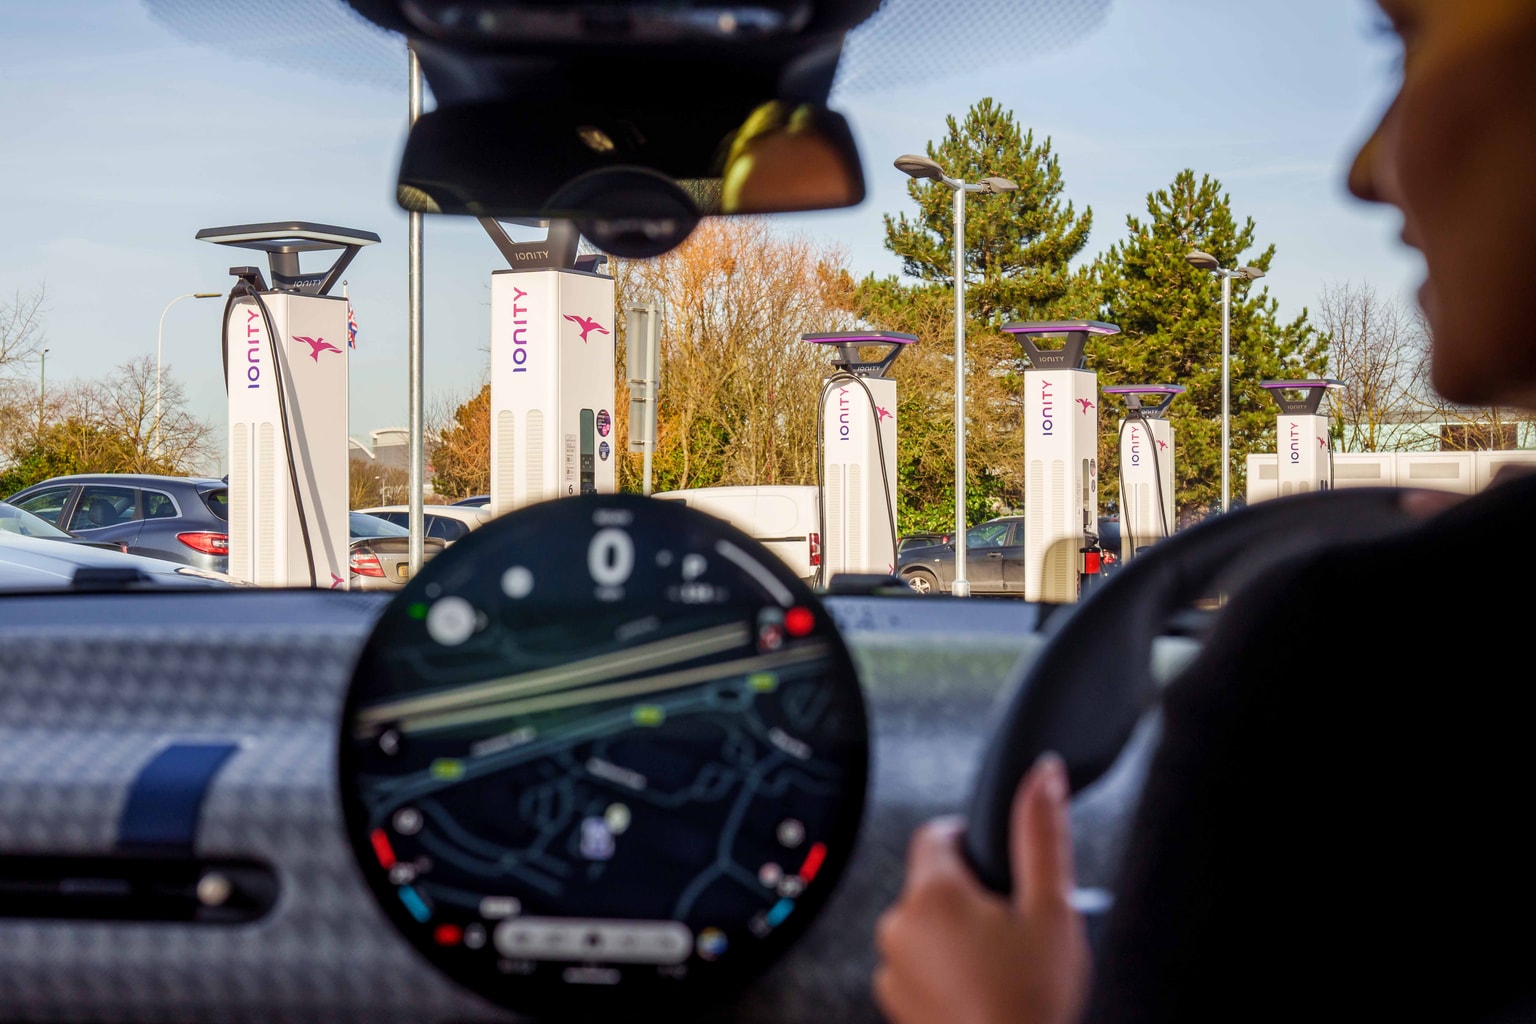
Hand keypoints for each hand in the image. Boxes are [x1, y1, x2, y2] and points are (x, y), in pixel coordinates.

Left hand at [872, 754, 1089, 1023]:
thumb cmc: (1033, 1001)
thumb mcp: (1052, 909)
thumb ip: (1042, 835)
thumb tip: (1042, 775)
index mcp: (932, 894)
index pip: (936, 834)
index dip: (971, 840)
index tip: (998, 866)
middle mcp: (898, 927)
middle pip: (932, 883)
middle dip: (970, 895)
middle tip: (1013, 926)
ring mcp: (892, 969)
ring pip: (925, 927)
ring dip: (955, 935)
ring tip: (1000, 965)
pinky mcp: (895, 1004)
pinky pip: (918, 967)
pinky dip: (944, 970)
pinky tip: (981, 989)